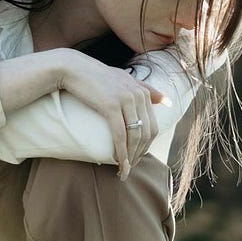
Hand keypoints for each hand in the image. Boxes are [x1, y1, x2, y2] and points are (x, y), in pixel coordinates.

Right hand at [58, 52, 170, 179]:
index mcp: (143, 92)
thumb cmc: (96, 76)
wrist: (73, 68)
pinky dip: (121, 152)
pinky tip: (119, 163)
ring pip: (135, 136)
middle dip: (139, 154)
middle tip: (129, 168)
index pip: (152, 126)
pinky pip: (120, 135)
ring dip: (131, 157)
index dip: (146, 146)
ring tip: (124, 171)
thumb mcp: (124, 79)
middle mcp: (138, 95)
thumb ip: (146, 89)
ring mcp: (126, 100)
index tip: (136, 158)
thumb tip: (168, 102)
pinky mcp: (111, 105)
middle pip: (146, 134)